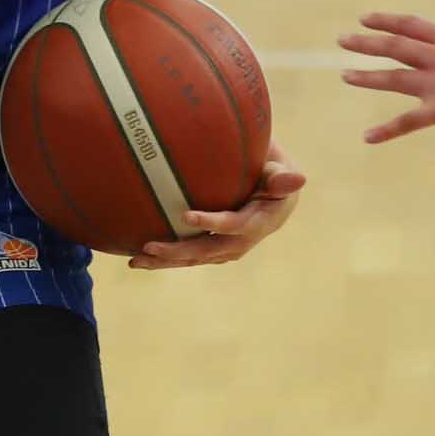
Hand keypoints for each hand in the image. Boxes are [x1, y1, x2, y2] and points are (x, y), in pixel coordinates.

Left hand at [130, 150, 307, 267]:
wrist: (275, 198)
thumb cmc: (274, 175)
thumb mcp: (280, 173)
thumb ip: (281, 177)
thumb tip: (299, 178)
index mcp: (260, 222)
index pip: (235, 225)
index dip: (213, 223)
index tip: (186, 215)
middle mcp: (243, 241)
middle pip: (208, 251)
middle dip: (178, 251)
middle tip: (149, 246)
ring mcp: (227, 249)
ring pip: (195, 259)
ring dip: (166, 262)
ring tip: (136, 260)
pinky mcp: (215, 250)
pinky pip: (190, 257)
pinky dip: (167, 259)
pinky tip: (141, 258)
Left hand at [339, 10, 434, 142]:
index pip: (411, 24)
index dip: (386, 20)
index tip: (366, 18)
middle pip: (394, 45)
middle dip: (365, 42)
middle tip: (343, 39)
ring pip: (392, 77)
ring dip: (366, 76)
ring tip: (345, 75)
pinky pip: (406, 121)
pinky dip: (385, 130)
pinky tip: (368, 137)